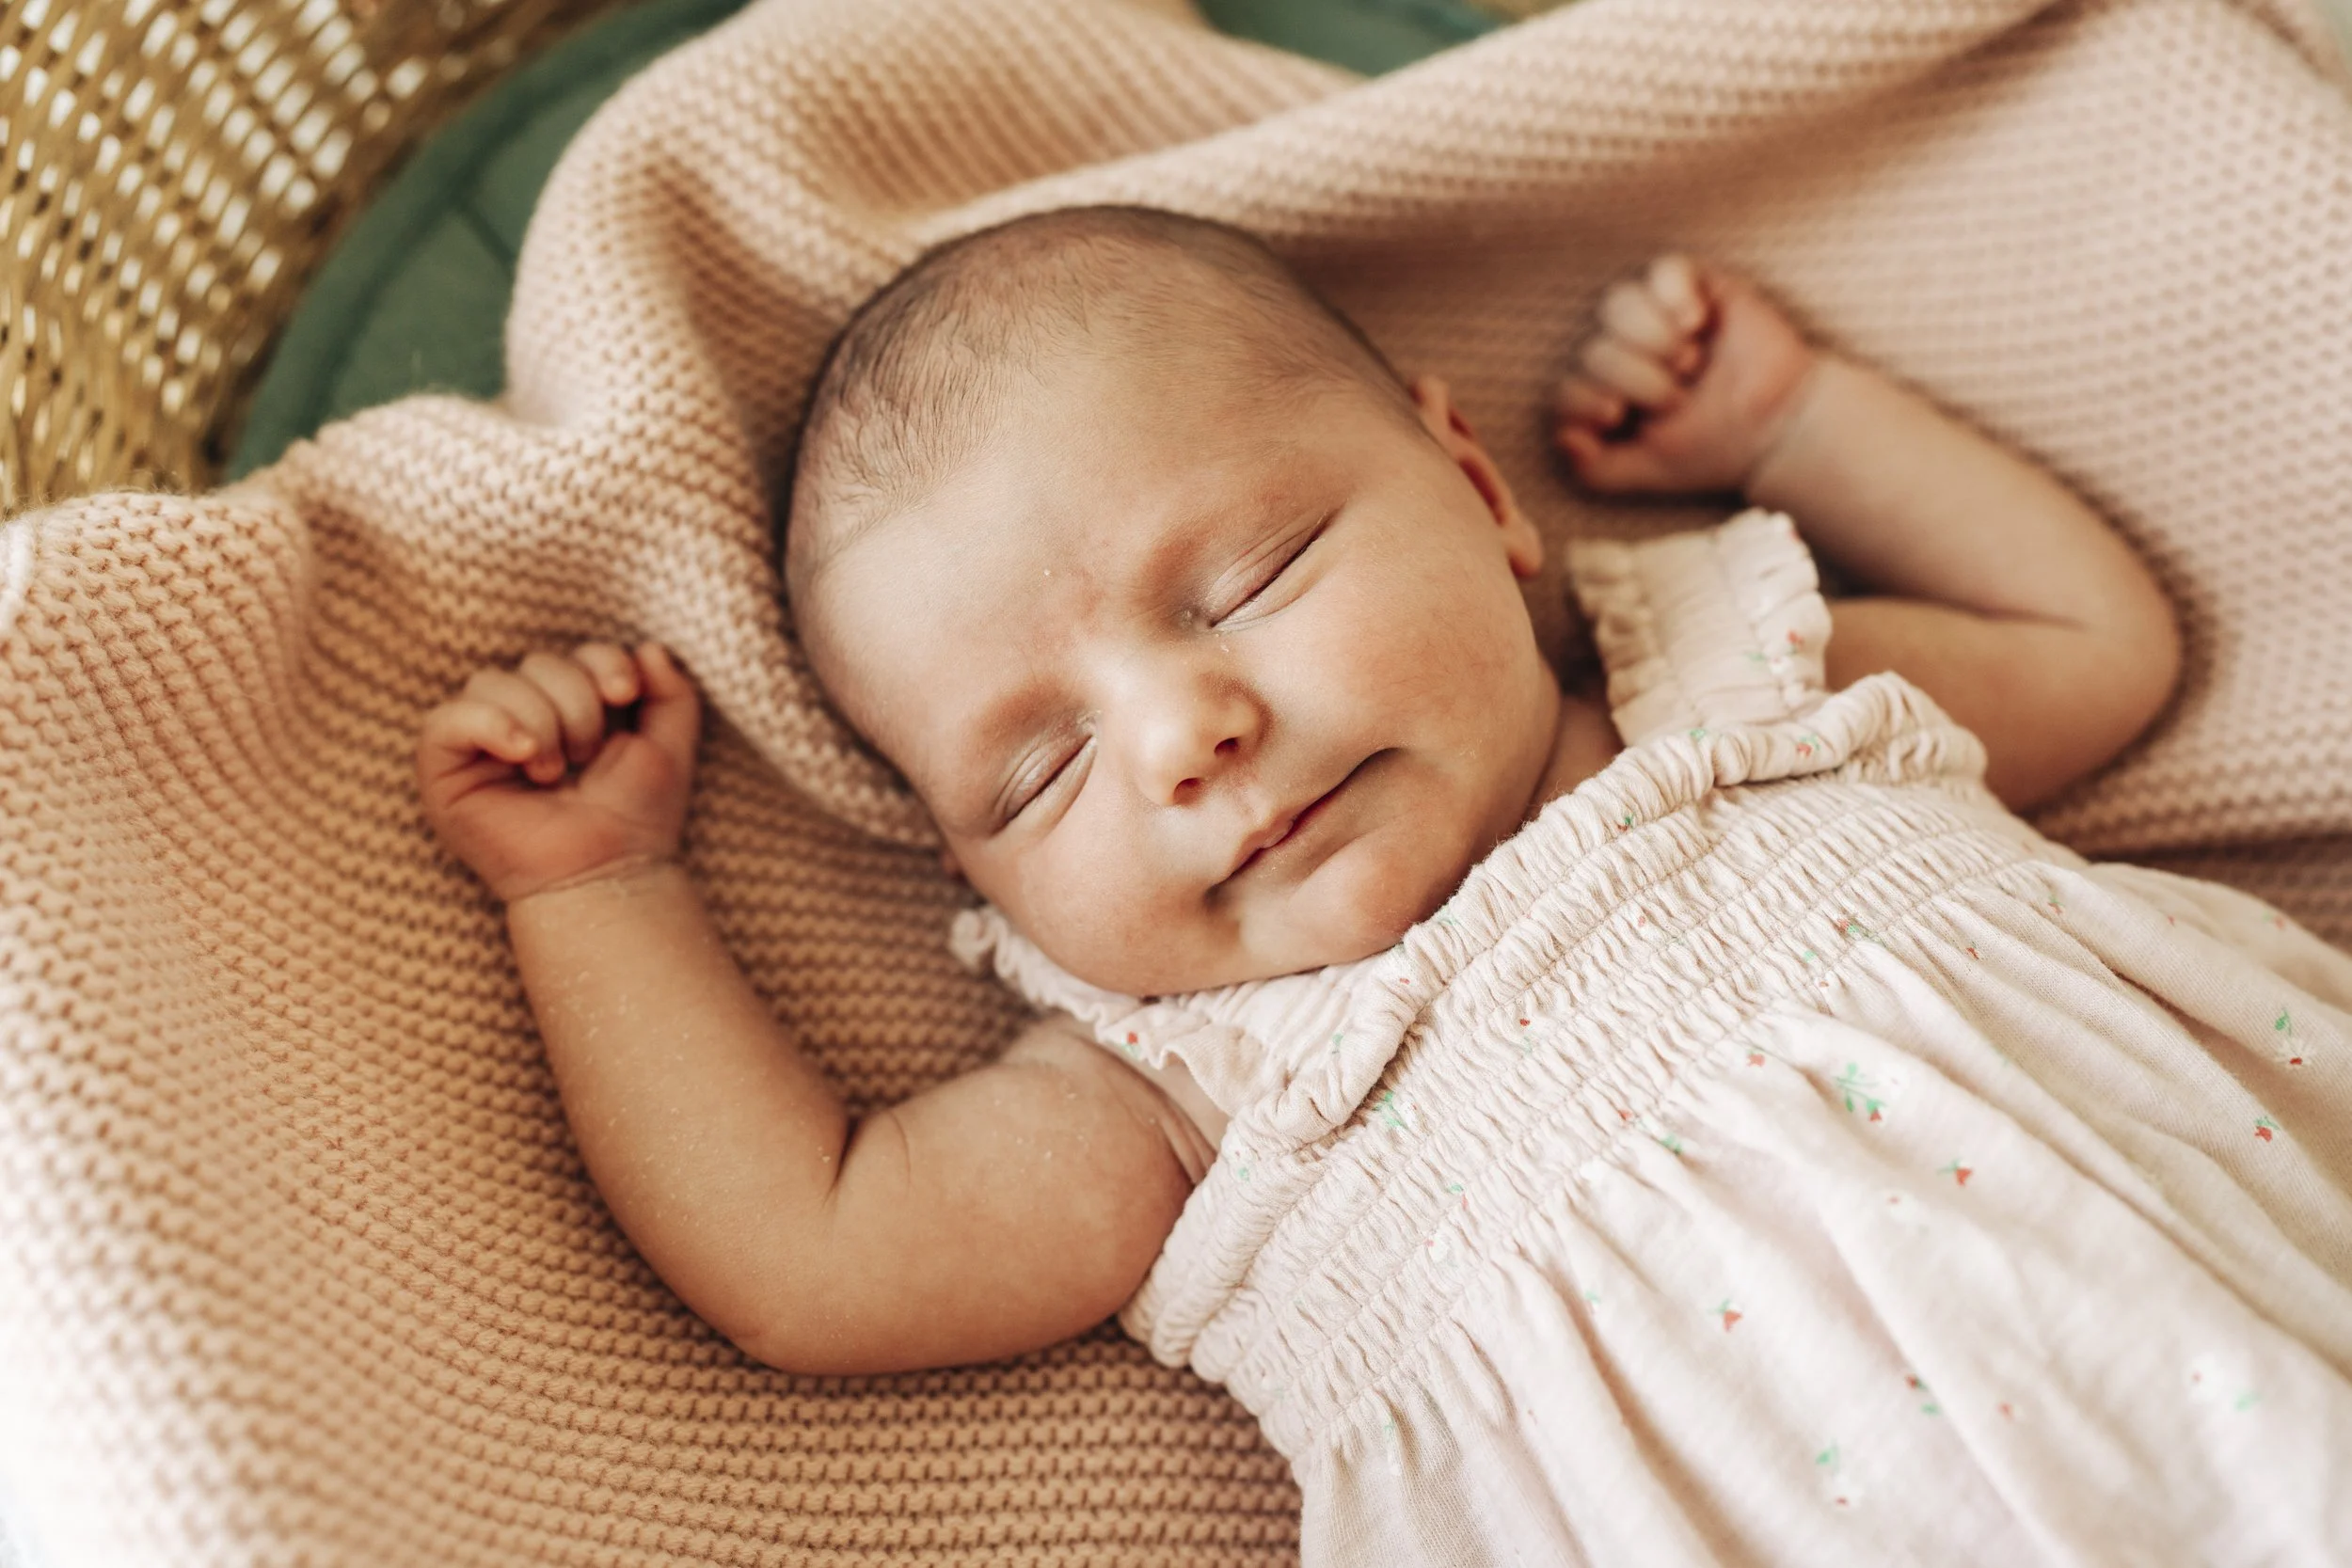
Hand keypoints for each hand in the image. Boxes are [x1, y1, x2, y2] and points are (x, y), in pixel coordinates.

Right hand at [416, 641, 701, 903]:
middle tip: (589, 753)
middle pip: (534, 662)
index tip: (625, 693)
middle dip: (575, 701)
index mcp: (565, 708)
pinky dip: (489, 725)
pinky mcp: (442, 771)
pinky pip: (446, 720)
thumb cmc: (635, 816)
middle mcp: (519, 719)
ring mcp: (478, 744)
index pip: (572, 652)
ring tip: (557, 770)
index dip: (600, 661)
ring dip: (539, 720)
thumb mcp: (669, 745)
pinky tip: (525, 754)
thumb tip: (648, 647)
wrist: (610, 870)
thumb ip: (672, 692)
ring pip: (492, 683)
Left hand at [1553, 255, 1820, 495]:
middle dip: (1634, 377)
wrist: (1778, 427)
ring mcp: (1656, 315)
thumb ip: (1595, 469)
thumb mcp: (1650, 470)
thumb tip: (1562, 439)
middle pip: (1593, 346)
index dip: (1583, 398)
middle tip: (1676, 397)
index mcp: (1606, 394)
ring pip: (1618, 301)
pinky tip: (1697, 322)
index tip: (1616, 414)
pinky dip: (1674, 293)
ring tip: (1689, 360)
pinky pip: (1665, 268)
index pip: (1566, 386)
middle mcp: (1623, 351)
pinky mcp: (1696, 287)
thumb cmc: (1713, 448)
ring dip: (1651, 337)